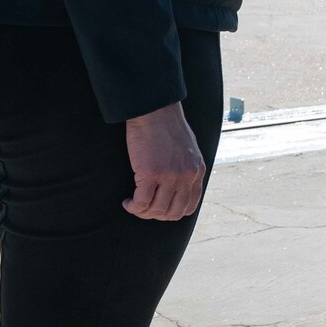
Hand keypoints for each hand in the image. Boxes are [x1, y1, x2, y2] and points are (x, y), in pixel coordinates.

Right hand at [121, 102, 206, 221]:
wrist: (155, 111)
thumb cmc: (167, 128)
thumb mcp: (188, 150)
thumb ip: (186, 168)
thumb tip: (177, 187)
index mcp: (197, 170)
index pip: (189, 206)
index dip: (172, 213)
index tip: (159, 208)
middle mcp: (187, 176)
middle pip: (173, 213)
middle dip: (157, 215)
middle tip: (144, 208)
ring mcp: (170, 176)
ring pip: (156, 210)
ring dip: (142, 212)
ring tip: (134, 204)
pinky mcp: (151, 173)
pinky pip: (141, 202)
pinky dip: (133, 206)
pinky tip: (128, 201)